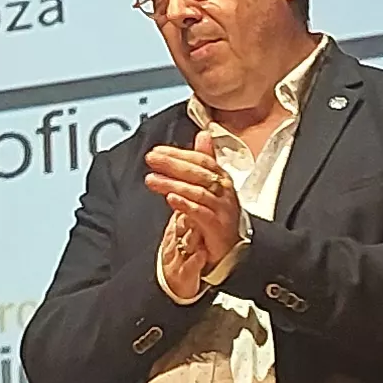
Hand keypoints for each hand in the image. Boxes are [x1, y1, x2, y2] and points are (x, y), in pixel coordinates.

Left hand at [144, 141, 247, 296]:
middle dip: (172, 164)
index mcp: (221, 178)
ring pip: (197, 192)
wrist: (231, 248)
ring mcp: (222, 209)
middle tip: (151, 159)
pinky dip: (185, 205)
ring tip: (152, 180)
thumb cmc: (218, 215)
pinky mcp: (218, 227)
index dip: (179, 153)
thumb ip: (205, 159)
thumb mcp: (210, 184)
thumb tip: (204, 134)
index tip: (157, 151)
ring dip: (173, 184)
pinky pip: (201, 213)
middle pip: (198, 173)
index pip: (201, 160)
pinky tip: (171, 199)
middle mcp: (224, 191)